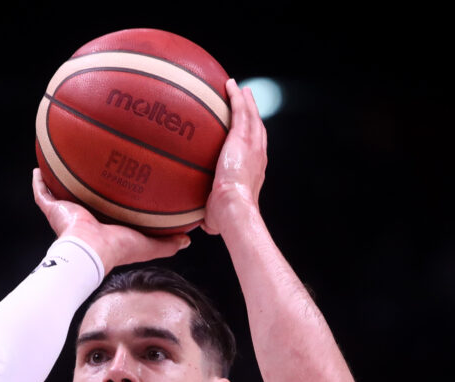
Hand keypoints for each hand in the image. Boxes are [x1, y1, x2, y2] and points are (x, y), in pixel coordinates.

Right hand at [32, 169, 188, 272]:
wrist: (90, 250)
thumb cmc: (118, 249)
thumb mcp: (149, 245)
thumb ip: (168, 243)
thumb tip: (188, 240)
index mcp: (104, 226)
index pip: (108, 209)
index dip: (112, 197)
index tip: (119, 181)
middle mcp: (84, 218)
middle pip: (84, 198)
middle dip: (86, 184)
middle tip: (93, 165)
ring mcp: (67, 214)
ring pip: (61, 193)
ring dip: (61, 179)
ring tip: (63, 161)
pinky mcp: (53, 210)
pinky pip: (42, 193)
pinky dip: (39, 182)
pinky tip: (38, 167)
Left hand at [203, 79, 267, 235]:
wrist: (234, 209)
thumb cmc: (227, 219)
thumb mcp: (216, 217)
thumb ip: (208, 215)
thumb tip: (196, 223)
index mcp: (254, 173)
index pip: (255, 154)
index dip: (252, 143)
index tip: (246, 136)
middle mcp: (258, 157)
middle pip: (258, 130)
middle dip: (253, 117)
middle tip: (247, 104)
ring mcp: (252, 146)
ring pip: (252, 118)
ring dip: (247, 102)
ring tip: (240, 90)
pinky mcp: (243, 139)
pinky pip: (241, 112)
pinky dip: (238, 97)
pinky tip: (230, 85)